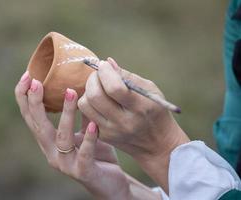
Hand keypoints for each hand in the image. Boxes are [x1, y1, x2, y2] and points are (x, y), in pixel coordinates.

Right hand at [14, 72, 159, 199]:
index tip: (27, 75)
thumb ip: (81, 114)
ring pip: (61, 137)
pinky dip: (88, 138)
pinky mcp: (82, 172)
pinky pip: (84, 154)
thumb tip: (79, 85)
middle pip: (38, 126)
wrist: (110, 183)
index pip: (32, 117)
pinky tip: (94, 124)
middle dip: (35, 103)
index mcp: (50, 141)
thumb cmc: (96, 154)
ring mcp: (66, 164)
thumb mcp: (86, 130)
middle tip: (36, 82)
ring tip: (71, 92)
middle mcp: (52, 152)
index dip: (25, 98)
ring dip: (66, 114)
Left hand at [78, 58, 189, 192]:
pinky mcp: (103, 136)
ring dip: (88, 90)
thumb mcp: (150, 90)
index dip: (105, 73)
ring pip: (85, 105)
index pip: (115, 88)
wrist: (156, 144)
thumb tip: (107, 63)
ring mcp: (111, 131)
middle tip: (99, 74)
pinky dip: (89, 102)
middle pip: (95, 96)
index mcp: (140, 108)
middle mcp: (124, 122)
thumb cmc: (155, 111)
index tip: (104, 65)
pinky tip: (100, 100)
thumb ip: (128, 76)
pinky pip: (86, 114)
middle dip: (93, 79)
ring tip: (98, 87)